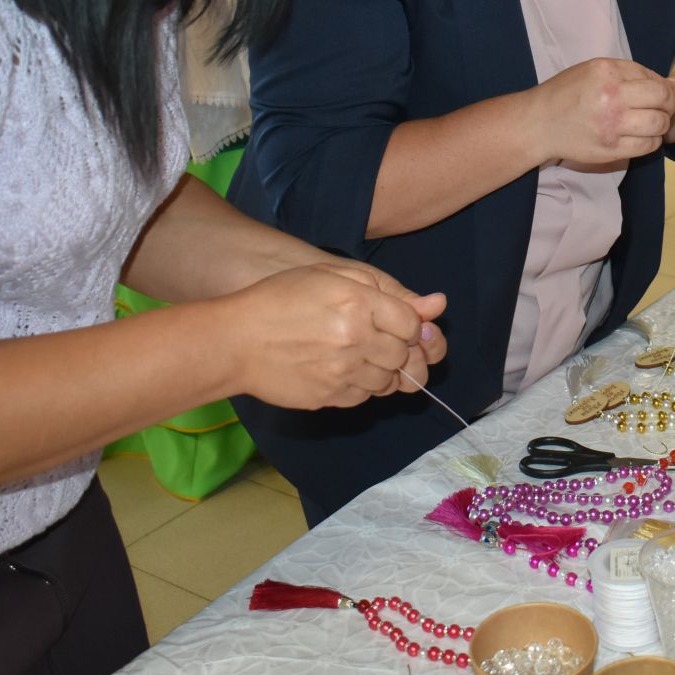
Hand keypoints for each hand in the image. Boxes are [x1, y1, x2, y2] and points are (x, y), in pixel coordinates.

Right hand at [226, 263, 446, 408]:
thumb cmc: (281, 299)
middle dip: (398, 349)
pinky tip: (342, 370)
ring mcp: (343, 372)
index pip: (412, 324)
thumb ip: (389, 290)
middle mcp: (355, 339)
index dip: (408, 325)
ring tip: (356, 354)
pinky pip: (366, 397)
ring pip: (389, 381)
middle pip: (404, 354)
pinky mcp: (330, 397)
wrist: (236, 340)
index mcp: (358, 302)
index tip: (392, 322)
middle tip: (372, 339)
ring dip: (383, 370)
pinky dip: (363, 386)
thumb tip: (439, 305)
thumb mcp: (332, 277)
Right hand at [531, 56, 674, 165]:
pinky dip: (651, 141)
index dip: (666, 87)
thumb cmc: (566, 93)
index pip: (654, 78)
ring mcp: (612, 125)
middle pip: (663, 99)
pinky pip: (648, 146)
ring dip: (660, 124)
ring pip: (659, 124)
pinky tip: (641, 136)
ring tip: (651, 122)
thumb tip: (664, 83)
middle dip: (669, 104)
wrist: (539, 123)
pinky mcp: (612, 148)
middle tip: (664, 108)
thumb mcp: (593, 70)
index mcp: (608, 72)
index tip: (665, 94)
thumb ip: (628, 73)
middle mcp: (612, 97)